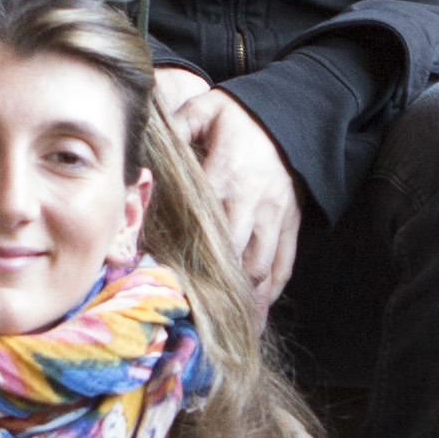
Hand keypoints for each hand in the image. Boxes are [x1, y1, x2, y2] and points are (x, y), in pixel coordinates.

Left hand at [158, 70, 302, 309]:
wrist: (292, 117)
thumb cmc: (241, 117)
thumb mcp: (207, 109)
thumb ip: (178, 123)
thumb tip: (146, 142)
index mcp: (225, 173)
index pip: (201, 218)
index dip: (183, 247)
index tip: (160, 272)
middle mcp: (251, 201)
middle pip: (231, 251)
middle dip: (211, 284)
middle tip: (187, 314)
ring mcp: (274, 216)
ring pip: (259, 265)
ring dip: (243, 298)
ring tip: (225, 328)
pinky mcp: (290, 224)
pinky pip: (284, 263)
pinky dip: (272, 291)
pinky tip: (257, 313)